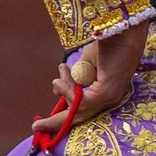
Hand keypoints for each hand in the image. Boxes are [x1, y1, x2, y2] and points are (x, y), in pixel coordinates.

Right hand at [31, 20, 147, 134]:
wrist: (121, 29)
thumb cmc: (107, 43)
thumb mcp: (84, 65)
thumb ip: (73, 80)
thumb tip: (56, 91)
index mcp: (106, 92)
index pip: (84, 111)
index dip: (64, 116)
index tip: (45, 119)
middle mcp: (110, 98)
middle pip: (79, 117)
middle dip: (55, 123)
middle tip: (35, 126)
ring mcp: (110, 97)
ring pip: (77, 108)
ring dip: (63, 90)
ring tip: (61, 72)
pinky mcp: (107, 93)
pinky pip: (80, 102)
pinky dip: (67, 91)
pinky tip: (61, 79)